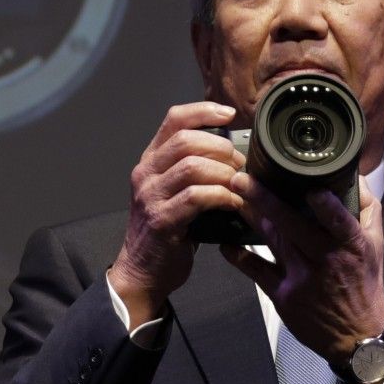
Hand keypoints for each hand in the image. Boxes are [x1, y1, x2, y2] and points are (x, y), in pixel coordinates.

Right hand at [107, 101, 243, 325]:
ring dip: (223, 172)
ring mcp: (150, 196)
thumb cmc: (167, 233)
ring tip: (238, 184)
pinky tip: (234, 203)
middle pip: (186, 139)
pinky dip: (221, 196)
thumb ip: (194, 170)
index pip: (174, 119)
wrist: (143, 273)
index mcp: (151, 161)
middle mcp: (146, 173)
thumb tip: (234, 153)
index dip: (204, 111)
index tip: (230, 115)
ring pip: (192, 166)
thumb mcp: (175, 193)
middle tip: (240, 163)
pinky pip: (196, 197)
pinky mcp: (161, 220)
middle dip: (221, 147)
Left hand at [221, 177, 383, 367]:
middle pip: (293, 226)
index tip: (312, 189)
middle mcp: (326, 261)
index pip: (340, 223)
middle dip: (266, 200)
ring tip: (233, 197)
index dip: (327, 207)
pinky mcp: (284, 296)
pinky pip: (256, 271)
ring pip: (273, 240)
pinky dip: (239, 256)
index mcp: (351, 246)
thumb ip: (366, 208)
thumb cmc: (364, 285)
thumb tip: (354, 176)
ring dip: (251, 218)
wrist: (356, 336)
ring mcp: (302, 279)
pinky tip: (225, 243)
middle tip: (241, 179)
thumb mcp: (376, 245)